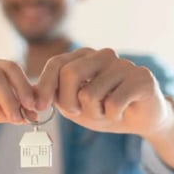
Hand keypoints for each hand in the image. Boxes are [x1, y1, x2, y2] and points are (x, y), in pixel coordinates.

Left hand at [35, 48, 171, 135]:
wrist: (143, 118)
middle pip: (70, 73)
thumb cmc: (106, 110)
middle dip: (67, 101)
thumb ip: (55, 97)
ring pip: (90, 94)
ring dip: (94, 113)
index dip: (43, 86)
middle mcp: (103, 55)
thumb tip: (30, 94)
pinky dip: (112, 116)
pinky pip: (112, 104)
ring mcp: (124, 64)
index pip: (56, 63)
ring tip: (106, 112)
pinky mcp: (141, 78)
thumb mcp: (75, 106)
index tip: (39, 106)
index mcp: (85, 57)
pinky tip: (122, 113)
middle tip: (77, 113)